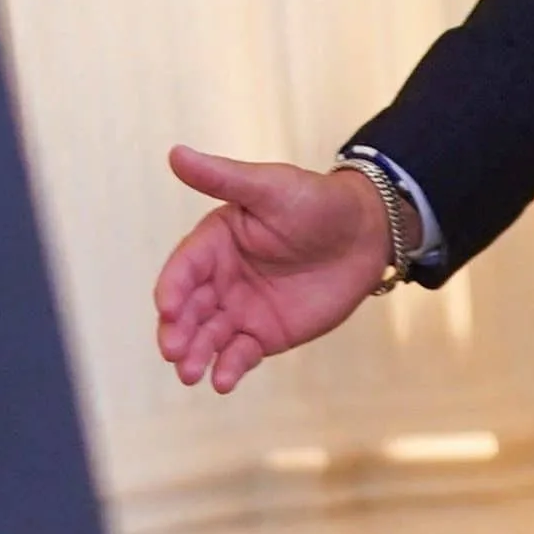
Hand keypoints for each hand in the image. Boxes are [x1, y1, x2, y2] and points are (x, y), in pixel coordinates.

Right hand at [152, 144, 391, 392]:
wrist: (366, 234)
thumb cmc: (314, 201)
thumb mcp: (269, 187)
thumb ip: (222, 178)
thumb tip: (175, 153)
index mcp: (214, 242)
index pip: (184, 268)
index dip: (172, 288)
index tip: (167, 307)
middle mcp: (220, 278)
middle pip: (189, 309)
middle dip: (177, 331)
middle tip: (174, 351)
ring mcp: (241, 308)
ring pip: (208, 336)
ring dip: (195, 355)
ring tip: (190, 374)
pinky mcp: (265, 333)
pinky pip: (240, 354)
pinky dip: (228, 368)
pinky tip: (222, 380)